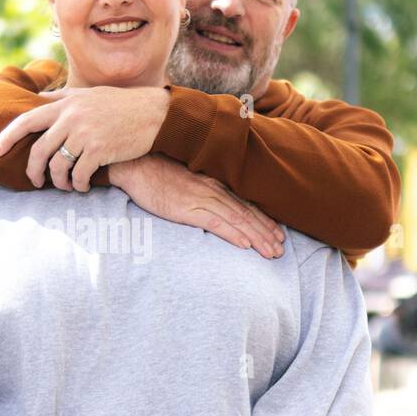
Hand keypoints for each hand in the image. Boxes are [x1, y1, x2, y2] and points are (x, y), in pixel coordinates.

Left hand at [0, 85, 170, 190]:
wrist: (153, 114)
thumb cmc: (120, 105)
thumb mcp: (88, 94)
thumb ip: (62, 97)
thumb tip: (38, 100)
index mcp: (65, 103)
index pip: (26, 120)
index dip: (7, 137)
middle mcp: (71, 118)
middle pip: (39, 151)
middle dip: (33, 171)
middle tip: (36, 182)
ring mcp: (85, 134)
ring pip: (58, 167)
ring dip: (59, 182)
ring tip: (67, 185)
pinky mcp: (99, 150)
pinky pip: (79, 175)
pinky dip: (78, 185)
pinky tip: (82, 186)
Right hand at [108, 155, 284, 257]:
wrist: (135, 163)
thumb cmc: (155, 170)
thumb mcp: (185, 177)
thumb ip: (200, 187)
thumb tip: (209, 201)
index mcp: (214, 183)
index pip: (245, 203)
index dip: (264, 220)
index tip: (277, 234)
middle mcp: (213, 190)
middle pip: (247, 213)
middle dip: (266, 232)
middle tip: (281, 250)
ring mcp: (201, 198)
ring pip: (237, 220)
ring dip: (257, 237)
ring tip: (271, 252)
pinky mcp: (187, 208)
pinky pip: (215, 223)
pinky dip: (232, 234)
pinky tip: (244, 245)